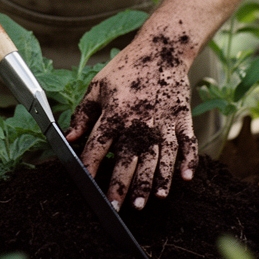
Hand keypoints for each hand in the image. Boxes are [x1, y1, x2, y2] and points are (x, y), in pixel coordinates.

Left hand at [66, 29, 198, 210]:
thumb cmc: (126, 69)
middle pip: (129, 161)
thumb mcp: (97, 86)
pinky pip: (188, 145)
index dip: (90, 166)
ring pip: (159, 160)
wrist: (162, 49)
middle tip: (117, 208)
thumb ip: (83, 114)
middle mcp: (140, 123)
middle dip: (122, 186)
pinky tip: (185, 180)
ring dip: (154, 182)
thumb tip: (69, 137)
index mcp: (116, 114)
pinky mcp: (183, 120)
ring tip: (148, 202)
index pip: (98, 146)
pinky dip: (189, 163)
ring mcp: (164, 124)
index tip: (86, 183)